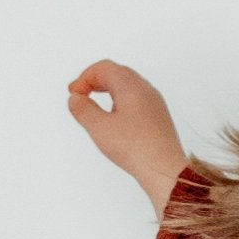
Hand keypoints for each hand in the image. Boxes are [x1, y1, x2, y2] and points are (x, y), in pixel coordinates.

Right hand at [66, 59, 186, 211]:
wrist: (164, 170)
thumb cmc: (137, 149)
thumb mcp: (100, 128)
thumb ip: (83, 110)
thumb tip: (75, 99)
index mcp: (131, 87)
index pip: (104, 68)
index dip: (84, 77)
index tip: (73, 93)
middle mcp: (146, 90)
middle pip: (117, 73)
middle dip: (95, 80)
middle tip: (81, 94)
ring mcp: (155, 104)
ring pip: (128, 86)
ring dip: (108, 91)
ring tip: (96, 106)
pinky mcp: (159, 118)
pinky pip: (137, 100)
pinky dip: (121, 102)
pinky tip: (115, 119)